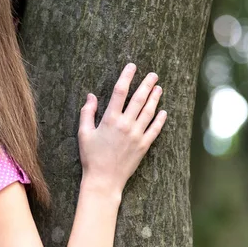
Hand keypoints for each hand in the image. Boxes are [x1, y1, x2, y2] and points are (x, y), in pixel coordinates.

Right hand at [77, 63, 166, 196]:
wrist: (104, 180)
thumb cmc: (91, 157)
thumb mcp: (84, 133)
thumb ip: (87, 112)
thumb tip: (91, 95)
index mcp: (110, 119)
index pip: (120, 91)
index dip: (127, 76)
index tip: (132, 67)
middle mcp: (126, 125)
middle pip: (139, 99)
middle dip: (147, 84)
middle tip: (153, 74)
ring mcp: (137, 135)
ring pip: (149, 111)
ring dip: (155, 98)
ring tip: (159, 88)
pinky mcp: (144, 146)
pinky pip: (155, 129)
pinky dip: (160, 119)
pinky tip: (163, 111)